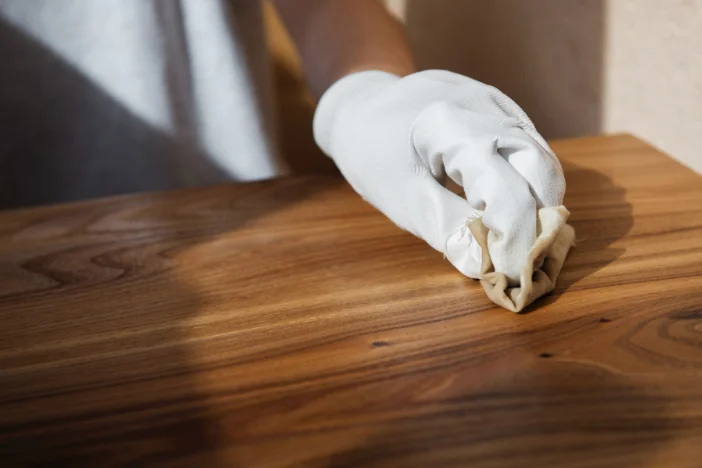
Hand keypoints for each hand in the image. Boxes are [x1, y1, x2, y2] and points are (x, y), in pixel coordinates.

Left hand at [314, 70, 566, 285]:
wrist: (361, 108)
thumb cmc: (372, 154)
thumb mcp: (400, 198)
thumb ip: (447, 228)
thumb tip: (490, 263)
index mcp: (450, 125)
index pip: (506, 191)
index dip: (516, 240)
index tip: (513, 277)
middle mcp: (484, 105)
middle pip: (539, 168)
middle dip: (540, 220)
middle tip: (523, 259)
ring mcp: (496, 102)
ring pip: (541, 157)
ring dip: (538, 203)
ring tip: (518, 240)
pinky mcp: (502, 107)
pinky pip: (530, 147)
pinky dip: (528, 183)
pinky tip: (510, 212)